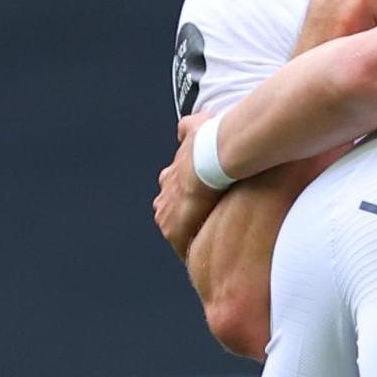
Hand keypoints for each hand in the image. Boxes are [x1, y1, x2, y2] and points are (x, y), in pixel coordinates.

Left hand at [153, 113, 224, 259]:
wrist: (212, 156)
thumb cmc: (209, 141)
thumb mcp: (195, 125)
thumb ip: (188, 128)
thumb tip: (185, 126)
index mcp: (170, 174)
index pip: (172, 189)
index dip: (185, 193)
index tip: (197, 195)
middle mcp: (164, 194)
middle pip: (170, 209)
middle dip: (182, 212)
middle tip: (202, 215)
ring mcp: (167, 213)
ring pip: (175, 227)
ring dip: (188, 229)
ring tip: (205, 235)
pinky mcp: (175, 229)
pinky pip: (183, 244)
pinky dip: (192, 245)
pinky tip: (203, 250)